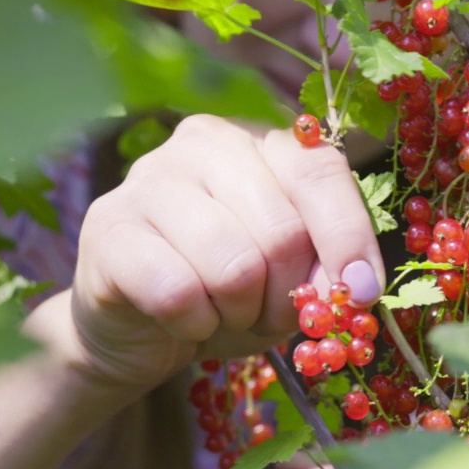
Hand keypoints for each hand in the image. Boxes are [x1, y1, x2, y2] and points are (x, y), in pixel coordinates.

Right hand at [69, 114, 384, 389]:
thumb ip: (325, 269)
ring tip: (223, 315)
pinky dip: (193, 324)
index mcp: (261, 141)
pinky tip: (182, 319)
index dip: (348, 236)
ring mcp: (149, 177)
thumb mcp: (290, 278)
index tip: (361, 292)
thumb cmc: (226, 292)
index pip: (319, 171)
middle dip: (285, 295)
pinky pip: (178, 291)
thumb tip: (352, 285)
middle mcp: (206, 142)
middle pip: (282, 229)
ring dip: (239, 313)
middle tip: (267, 315)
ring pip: (233, 264)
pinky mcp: (107, 225)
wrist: (135, 328)